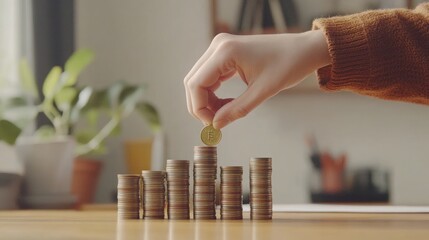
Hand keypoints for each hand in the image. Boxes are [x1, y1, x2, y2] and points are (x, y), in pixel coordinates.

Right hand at [184, 30, 329, 128]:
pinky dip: (214, 92)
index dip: (199, 108)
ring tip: (223, 114)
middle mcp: (218, 46)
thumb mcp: (262, 92)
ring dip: (206, 100)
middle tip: (216, 123)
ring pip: (199, 80)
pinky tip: (226, 105)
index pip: (196, 84)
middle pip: (193, 81)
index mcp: (225, 52)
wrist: (304, 49)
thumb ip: (236, 110)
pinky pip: (210, 76)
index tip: (212, 125)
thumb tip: (215, 126)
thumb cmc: (289, 66)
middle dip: (200, 105)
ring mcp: (221, 48)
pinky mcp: (226, 53)